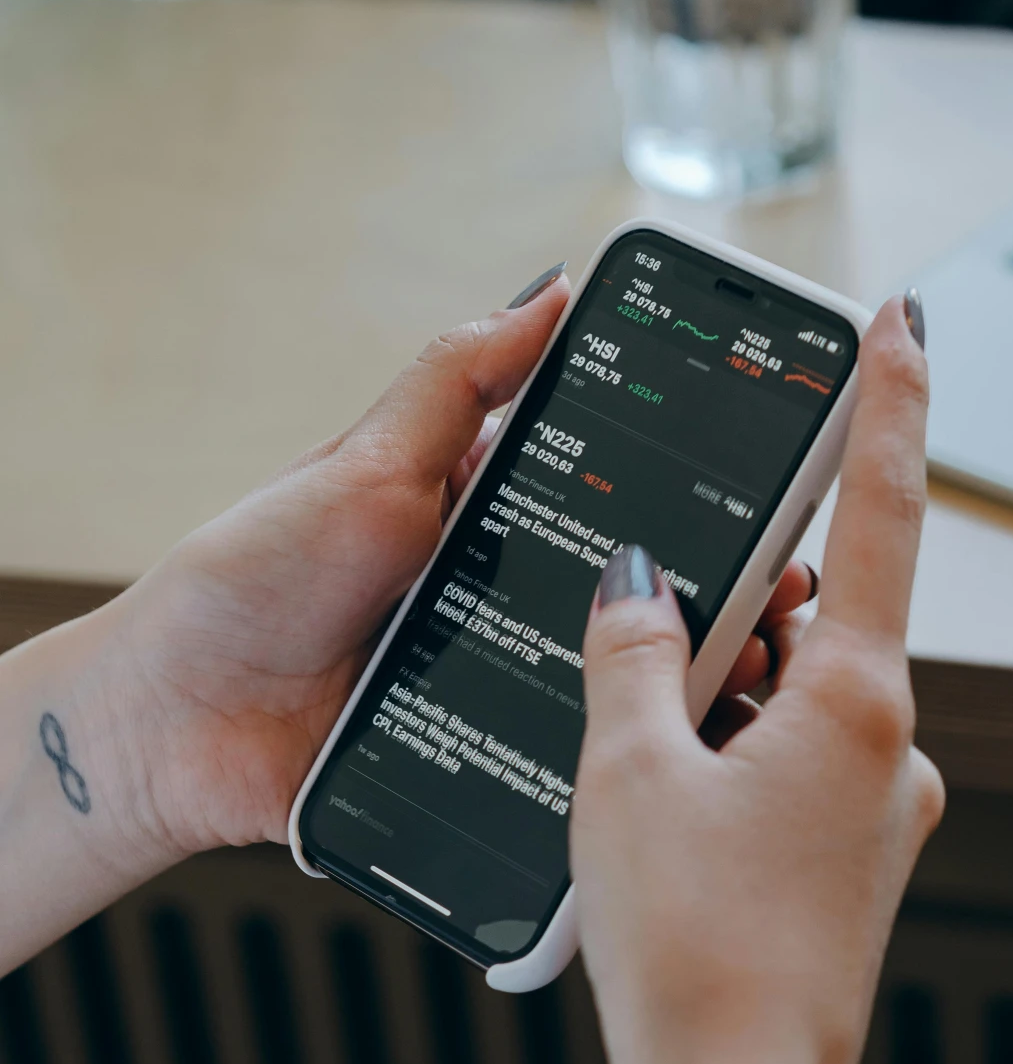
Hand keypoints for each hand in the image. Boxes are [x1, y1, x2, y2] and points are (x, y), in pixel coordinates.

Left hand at [107, 275, 817, 863]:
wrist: (171, 722)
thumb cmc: (251, 578)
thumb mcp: (366, 462)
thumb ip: (461, 380)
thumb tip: (552, 290)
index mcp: (493, 522)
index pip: (621, 499)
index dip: (699, 495)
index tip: (776, 488)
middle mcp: (513, 605)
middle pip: (643, 600)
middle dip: (728, 594)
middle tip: (790, 588)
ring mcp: (510, 693)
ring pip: (628, 691)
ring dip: (702, 683)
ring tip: (764, 671)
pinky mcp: (493, 774)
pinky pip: (577, 772)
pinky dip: (635, 766)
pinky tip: (689, 759)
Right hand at [572, 296, 943, 1063]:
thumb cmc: (692, 951)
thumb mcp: (630, 775)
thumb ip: (632, 654)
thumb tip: (640, 581)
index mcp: (862, 704)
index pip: (883, 513)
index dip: (891, 403)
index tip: (904, 320)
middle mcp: (896, 753)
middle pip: (820, 624)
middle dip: (742, 607)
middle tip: (653, 618)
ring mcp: (882, 819)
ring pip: (800, 708)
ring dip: (726, 698)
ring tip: (634, 753)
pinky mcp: (856, 874)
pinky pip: (795, 776)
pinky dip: (734, 762)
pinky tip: (661, 811)